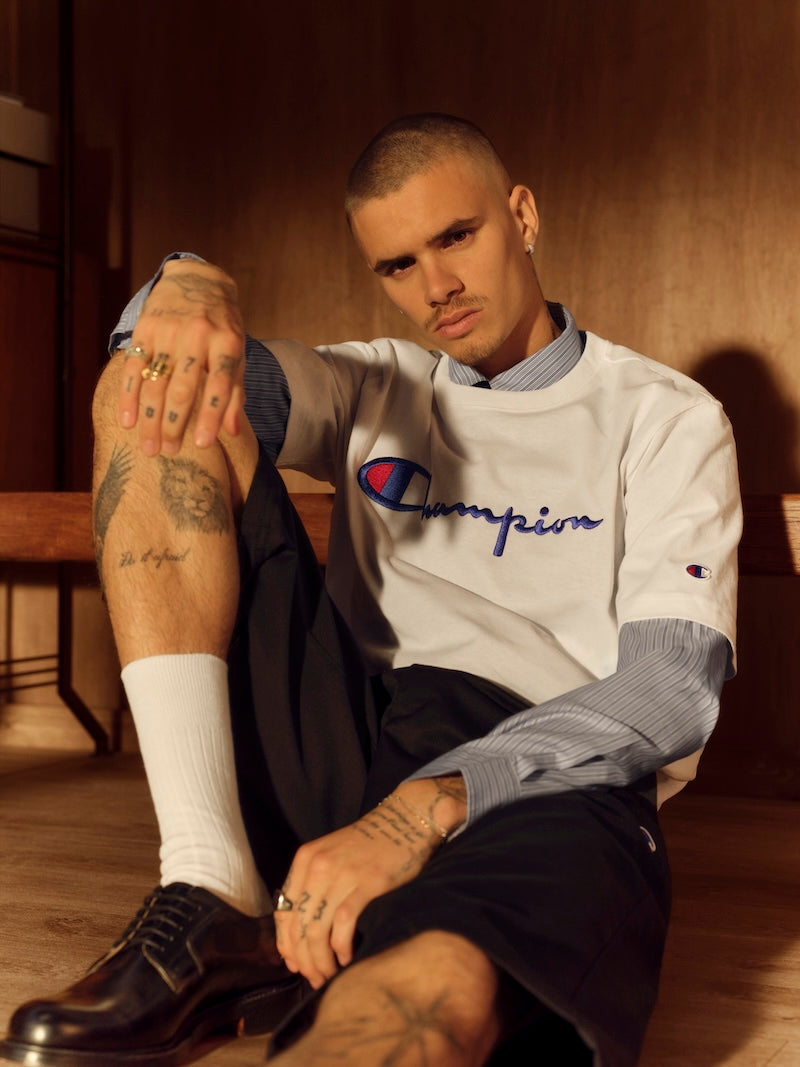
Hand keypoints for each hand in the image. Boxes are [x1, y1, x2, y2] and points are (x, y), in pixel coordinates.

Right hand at [117, 259, 245, 455]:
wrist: (197, 279)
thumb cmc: (222, 326)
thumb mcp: (237, 352)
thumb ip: (235, 391)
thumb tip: (232, 432)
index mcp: (227, 342)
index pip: (219, 384)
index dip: (210, 415)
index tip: (203, 445)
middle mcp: (197, 335)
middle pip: (183, 387)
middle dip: (174, 423)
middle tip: (168, 452)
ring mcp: (168, 331)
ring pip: (156, 381)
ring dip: (151, 418)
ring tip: (149, 447)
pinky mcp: (145, 328)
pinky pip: (133, 366)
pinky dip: (128, 395)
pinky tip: (127, 420)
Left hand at [274, 777, 465, 989]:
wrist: (405, 820)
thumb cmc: (369, 844)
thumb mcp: (331, 856)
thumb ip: (314, 886)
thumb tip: (303, 934)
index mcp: (305, 860)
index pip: (283, 911)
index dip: (286, 944)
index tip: (295, 965)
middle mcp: (318, 866)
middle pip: (298, 926)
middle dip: (303, 960)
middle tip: (314, 978)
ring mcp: (342, 873)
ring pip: (317, 930)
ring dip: (320, 960)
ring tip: (328, 975)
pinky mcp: (368, 882)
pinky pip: (344, 923)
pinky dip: (341, 946)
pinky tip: (346, 957)